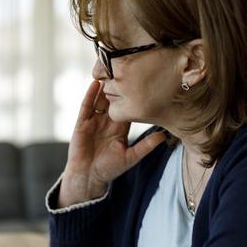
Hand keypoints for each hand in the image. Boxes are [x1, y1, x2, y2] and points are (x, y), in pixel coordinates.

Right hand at [58, 80, 166, 206]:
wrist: (89, 177)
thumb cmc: (109, 169)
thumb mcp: (131, 157)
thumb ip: (146, 146)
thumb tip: (164, 136)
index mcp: (119, 127)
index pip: (127, 107)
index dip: (133, 95)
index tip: (144, 81)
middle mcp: (107, 121)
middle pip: (113, 99)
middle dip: (119, 86)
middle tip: (128, 68)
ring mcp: (94, 121)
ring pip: (100, 99)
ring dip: (104, 86)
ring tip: (111, 70)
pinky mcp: (82, 123)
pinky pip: (86, 106)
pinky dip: (90, 95)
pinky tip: (95, 84)